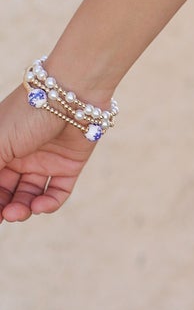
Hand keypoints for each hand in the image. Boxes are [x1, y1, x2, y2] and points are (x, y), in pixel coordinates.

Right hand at [0, 81, 99, 223]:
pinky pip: (58, 192)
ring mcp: (45, 161)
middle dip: (5, 207)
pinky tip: (40, 206)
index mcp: (1, 148)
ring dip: (24, 208)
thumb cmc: (27, 113)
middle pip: (9, 192)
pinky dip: (49, 204)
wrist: (70, 93)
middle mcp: (21, 156)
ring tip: (20, 212)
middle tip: (5, 216)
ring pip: (31, 195)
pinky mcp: (69, 165)